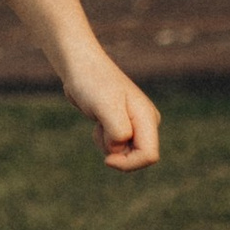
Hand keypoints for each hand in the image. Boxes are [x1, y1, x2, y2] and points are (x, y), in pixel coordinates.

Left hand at [63, 49, 160, 170]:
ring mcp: (134, 124)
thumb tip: (120, 148)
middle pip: (138, 157)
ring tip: (99, 121)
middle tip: (100, 131)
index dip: (129, 163)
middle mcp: (145, 122)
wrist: (80, 66)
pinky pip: (114, 146)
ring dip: (106, 145)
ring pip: (124, 153)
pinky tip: (98, 121)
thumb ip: (117, 131)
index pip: (150, 156)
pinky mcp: (122, 125)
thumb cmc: (92, 83)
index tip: (107, 159)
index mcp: (147, 117)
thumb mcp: (105, 107)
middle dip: (116, 153)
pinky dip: (102, 140)